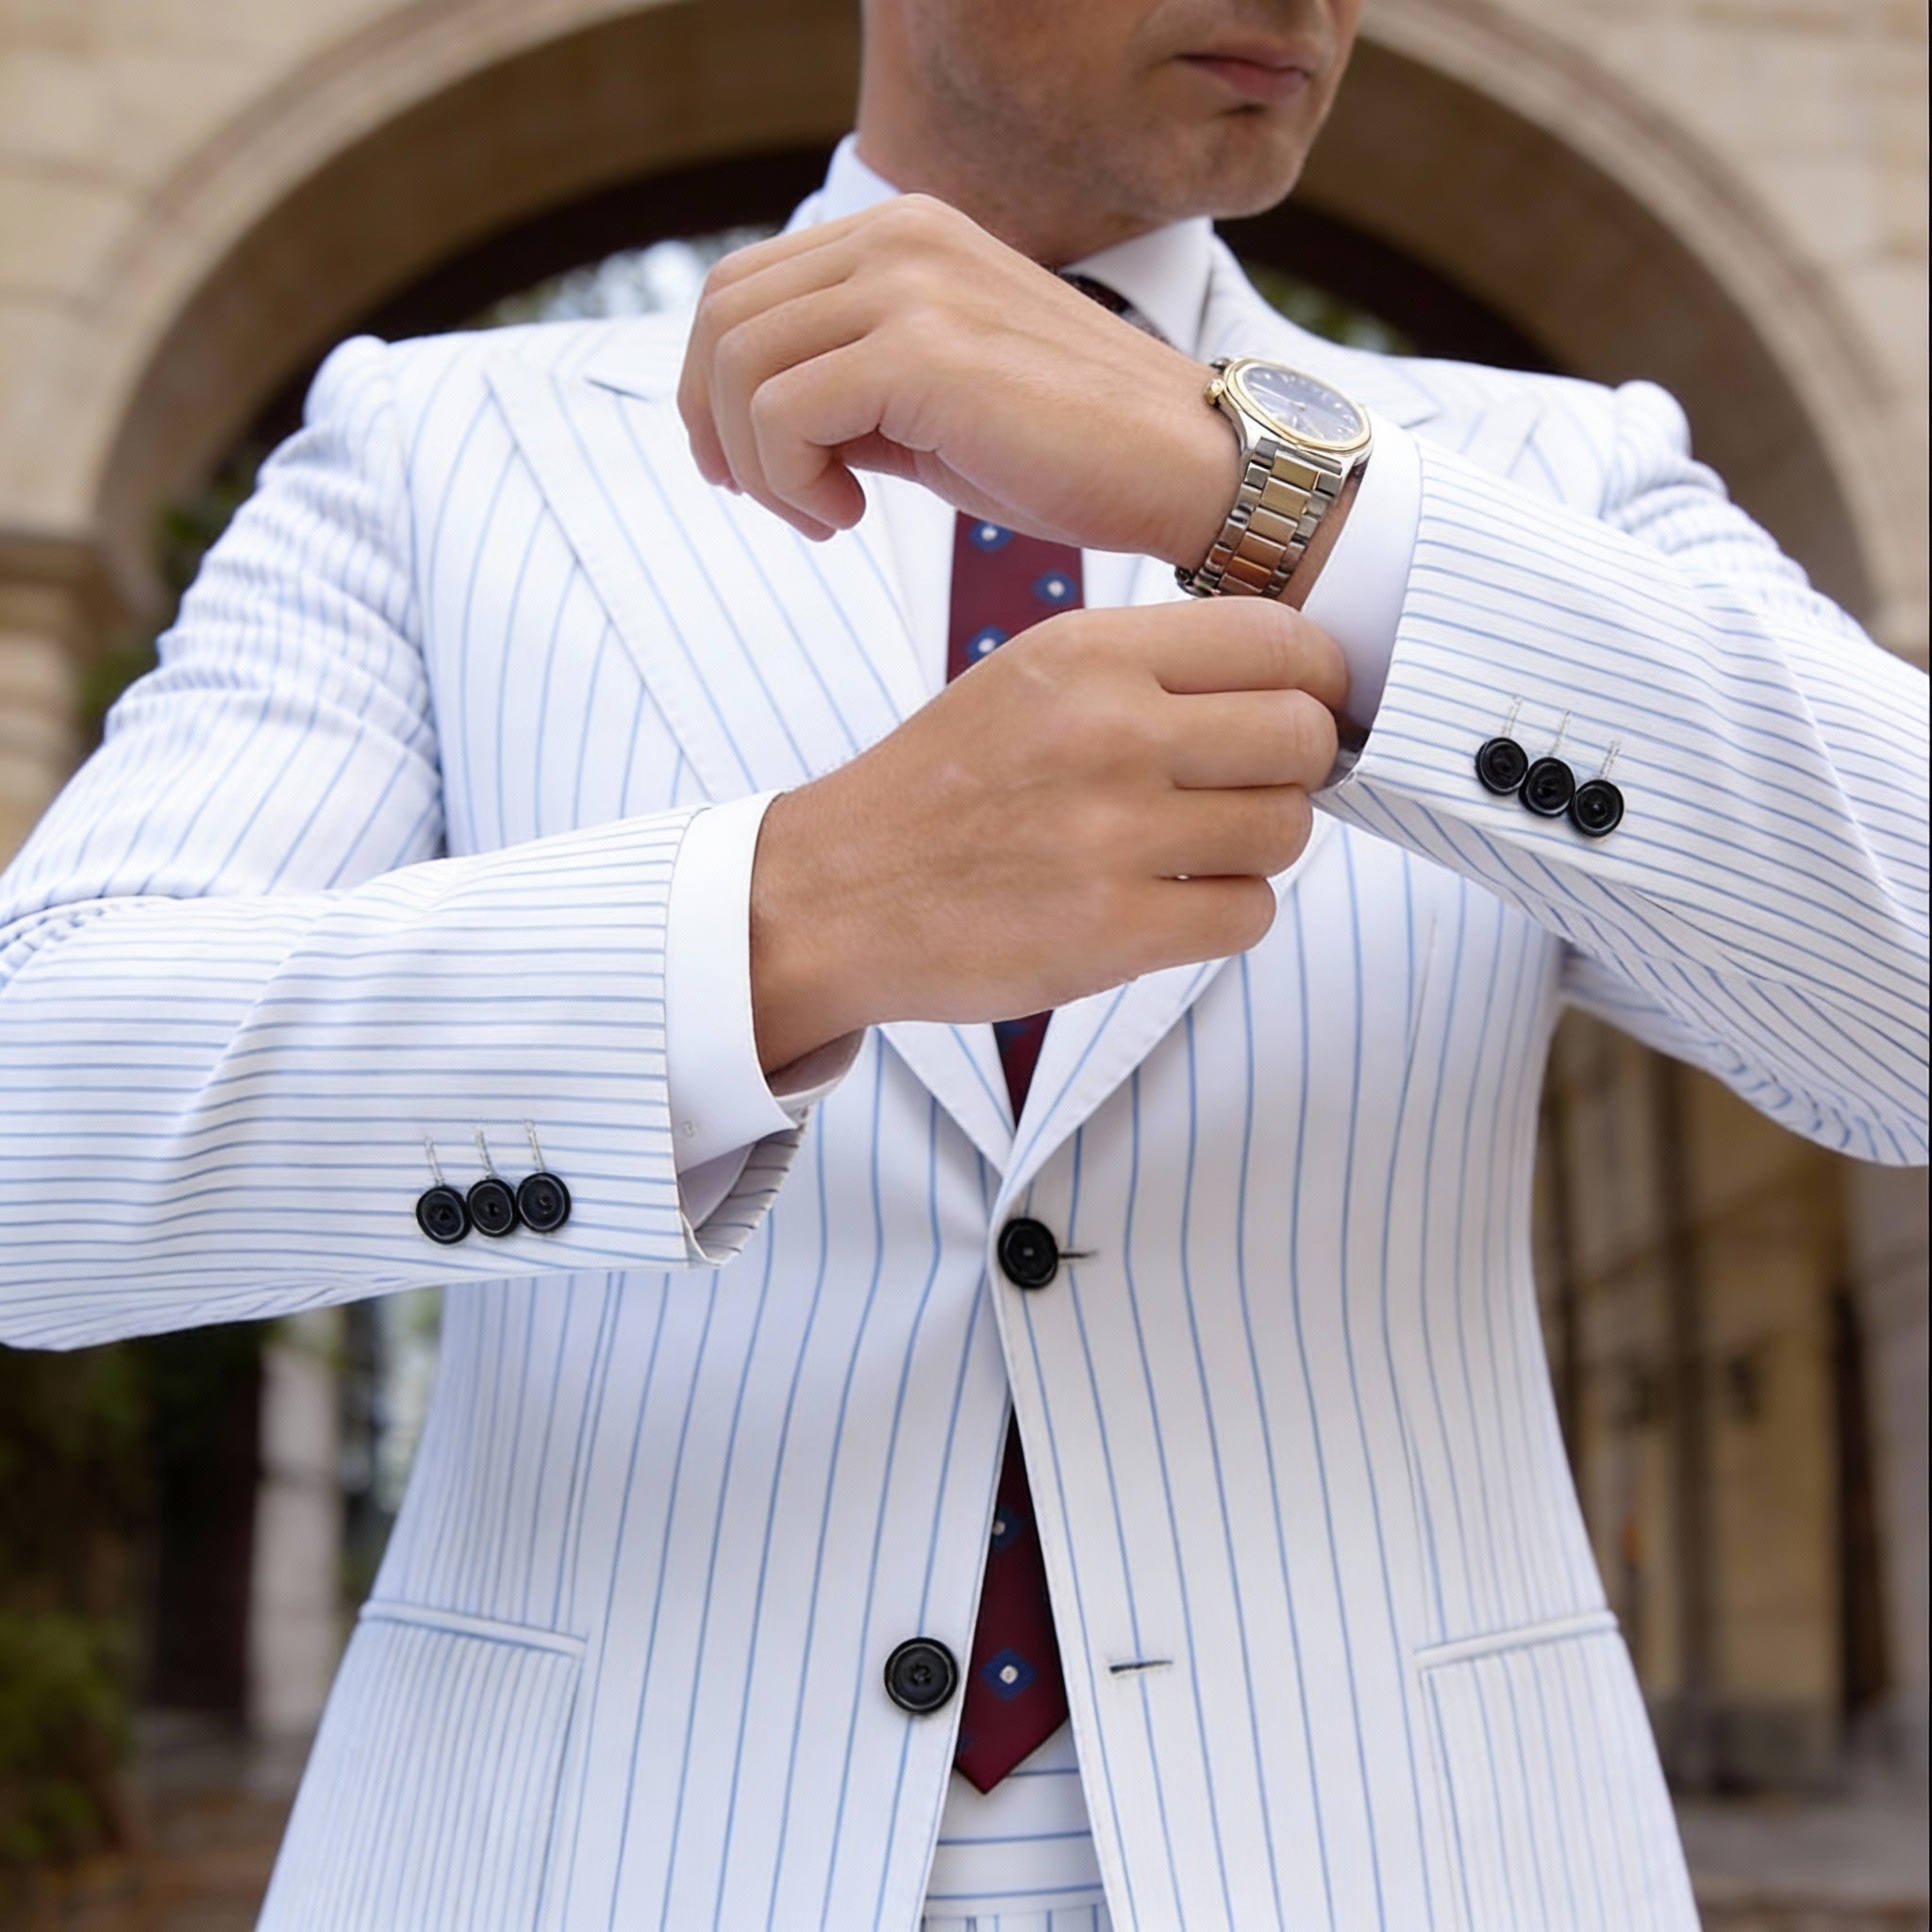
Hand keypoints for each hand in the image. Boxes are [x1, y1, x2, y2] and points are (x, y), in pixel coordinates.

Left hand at [678, 195, 1238, 566]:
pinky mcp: (921, 351)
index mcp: (902, 236)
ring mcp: (910, 283)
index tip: (752, 471)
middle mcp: (900, 237)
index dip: (714, 387)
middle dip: (717, 427)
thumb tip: (748, 423)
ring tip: (826, 514)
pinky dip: (791, 483)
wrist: (1184, 467)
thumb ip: (846, 389)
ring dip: (758, 467)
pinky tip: (847, 517)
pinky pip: (782, 414)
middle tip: (775, 501)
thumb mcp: (932, 404)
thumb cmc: (1069, 452)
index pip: (743, 288)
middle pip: (722, 316)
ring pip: (741, 367)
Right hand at [748, 597, 1346, 1072]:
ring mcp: (1111, 834)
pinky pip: (1248, 915)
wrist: (834, 895)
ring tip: (1194, 851)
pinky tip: (1170, 904)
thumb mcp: (1031, 678)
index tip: (1302, 710)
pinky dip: (1225, 916)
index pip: (1281, 639)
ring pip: (1286, 831)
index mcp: (1088, 653)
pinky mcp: (1111, 930)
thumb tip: (1296, 687)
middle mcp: (1107, 731)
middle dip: (1296, 770)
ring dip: (1259, 848)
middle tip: (1249, 790)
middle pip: (1302, 736)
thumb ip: (1152, 669)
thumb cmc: (943, 789)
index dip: (1316, 681)